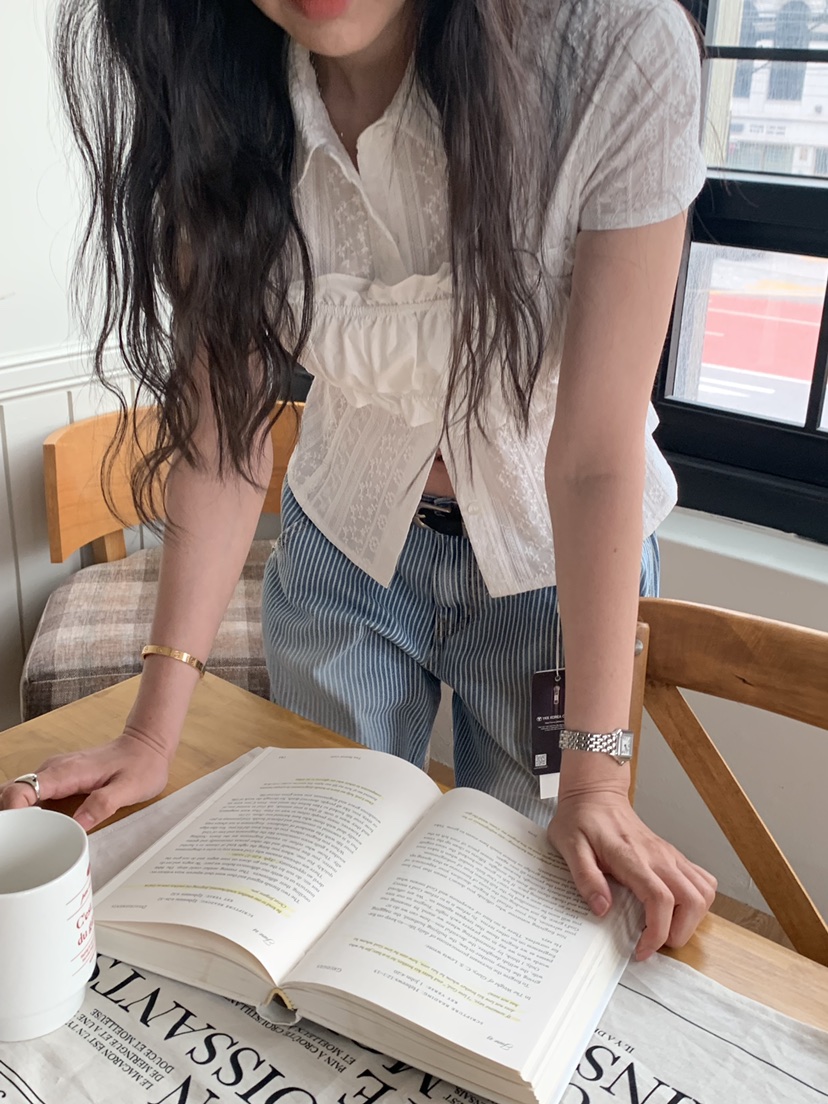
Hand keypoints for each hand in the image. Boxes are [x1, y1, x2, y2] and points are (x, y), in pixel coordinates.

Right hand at [0, 728, 172, 830]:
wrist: (146, 745)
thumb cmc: (140, 764)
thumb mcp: (129, 788)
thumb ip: (102, 805)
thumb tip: (77, 824)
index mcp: (66, 772)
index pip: (22, 789)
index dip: (10, 811)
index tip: (13, 833)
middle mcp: (54, 770)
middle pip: (12, 792)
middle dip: (8, 818)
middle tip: (15, 843)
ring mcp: (54, 774)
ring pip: (18, 793)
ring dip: (14, 816)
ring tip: (22, 840)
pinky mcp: (58, 779)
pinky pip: (31, 795)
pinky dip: (24, 812)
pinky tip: (33, 830)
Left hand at [548, 789, 716, 959]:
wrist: (596, 795)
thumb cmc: (581, 820)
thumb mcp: (569, 847)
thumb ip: (585, 878)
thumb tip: (603, 908)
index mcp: (631, 856)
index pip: (660, 899)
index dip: (657, 932)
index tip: (641, 949)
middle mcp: (658, 856)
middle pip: (692, 900)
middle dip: (679, 932)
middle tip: (654, 942)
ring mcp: (669, 855)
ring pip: (703, 892)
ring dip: (692, 919)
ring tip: (666, 928)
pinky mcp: (673, 856)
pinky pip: (702, 880)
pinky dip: (698, 901)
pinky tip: (677, 908)